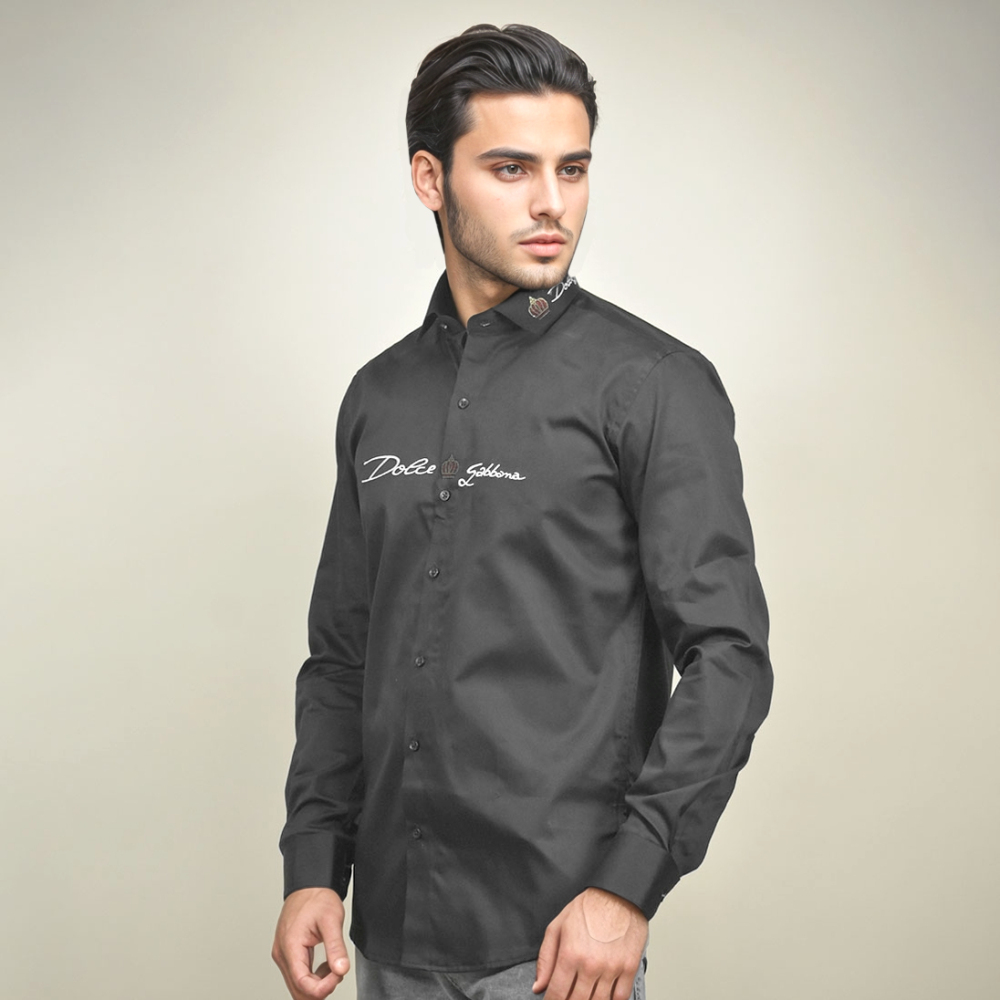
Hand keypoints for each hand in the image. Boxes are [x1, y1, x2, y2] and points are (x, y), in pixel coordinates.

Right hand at [272, 887, 349, 998]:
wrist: (309, 885)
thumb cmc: (317, 898)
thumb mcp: (331, 920)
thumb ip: (336, 947)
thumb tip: (341, 969)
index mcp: (290, 946)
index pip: (302, 983)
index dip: (322, 988)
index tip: (338, 975)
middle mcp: (282, 954)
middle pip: (298, 990)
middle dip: (321, 988)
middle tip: (338, 972)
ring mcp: (283, 954)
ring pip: (298, 986)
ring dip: (317, 984)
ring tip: (333, 966)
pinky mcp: (287, 953)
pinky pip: (298, 975)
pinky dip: (312, 978)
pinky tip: (325, 966)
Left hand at [533, 887, 647, 999]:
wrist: (617, 894)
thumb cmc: (588, 907)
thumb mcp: (557, 927)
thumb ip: (546, 959)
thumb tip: (539, 986)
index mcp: (570, 954)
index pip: (557, 993)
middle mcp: (590, 965)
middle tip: (567, 998)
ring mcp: (611, 968)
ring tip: (583, 996)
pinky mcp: (629, 968)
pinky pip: (620, 998)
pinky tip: (603, 997)